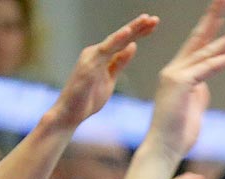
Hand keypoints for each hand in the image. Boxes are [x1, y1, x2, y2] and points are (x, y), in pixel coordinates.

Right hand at [44, 14, 157, 129]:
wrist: (70, 113)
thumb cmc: (88, 99)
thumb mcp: (110, 79)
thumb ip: (119, 63)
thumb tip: (132, 46)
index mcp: (102, 56)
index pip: (124, 41)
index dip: (139, 32)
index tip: (154, 23)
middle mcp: (96, 52)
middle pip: (121, 37)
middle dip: (139, 27)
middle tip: (155, 18)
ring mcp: (92, 57)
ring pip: (115, 40)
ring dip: (131, 29)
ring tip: (145, 19)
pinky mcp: (89, 65)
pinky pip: (105, 50)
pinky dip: (116, 40)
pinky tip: (128, 33)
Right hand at [143, 0, 224, 162]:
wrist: (164, 148)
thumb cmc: (178, 133)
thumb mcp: (193, 107)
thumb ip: (199, 91)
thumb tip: (206, 84)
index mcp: (179, 73)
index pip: (197, 45)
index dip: (210, 27)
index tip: (221, 13)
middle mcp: (175, 68)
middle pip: (200, 37)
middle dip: (214, 16)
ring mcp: (177, 74)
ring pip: (209, 51)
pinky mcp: (182, 83)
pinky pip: (211, 68)